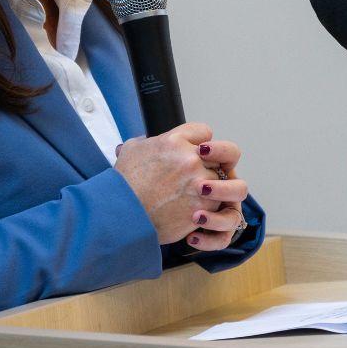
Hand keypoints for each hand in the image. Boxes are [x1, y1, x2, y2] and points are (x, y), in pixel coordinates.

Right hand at [113, 123, 245, 246]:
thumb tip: (147, 142)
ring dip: (217, 188)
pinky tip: (195, 213)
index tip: (199, 151)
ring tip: (204, 195)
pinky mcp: (204, 207)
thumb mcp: (133, 150)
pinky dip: (209, 210)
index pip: (205, 132)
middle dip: (216, 163)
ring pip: (224, 180)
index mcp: (175, 141)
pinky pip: (219, 205)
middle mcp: (191, 159)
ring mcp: (200, 183)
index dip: (203, 142)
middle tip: (208, 172)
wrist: (122, 215)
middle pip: (223, 154)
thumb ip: (146, 142)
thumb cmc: (124, 184)